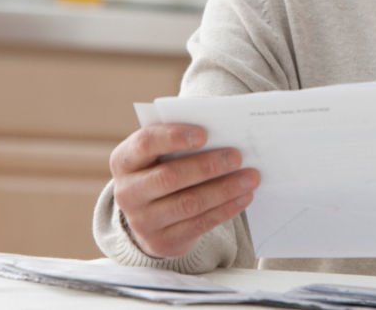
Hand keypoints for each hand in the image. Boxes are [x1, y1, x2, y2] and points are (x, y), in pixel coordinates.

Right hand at [110, 123, 259, 258]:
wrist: (148, 215)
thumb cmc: (161, 169)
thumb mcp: (160, 154)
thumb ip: (180, 142)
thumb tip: (224, 133)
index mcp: (124, 161)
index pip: (145, 144)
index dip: (174, 137)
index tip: (205, 134)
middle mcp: (127, 193)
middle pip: (169, 177)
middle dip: (208, 166)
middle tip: (238, 156)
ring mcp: (142, 221)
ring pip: (188, 203)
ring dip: (225, 189)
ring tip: (251, 177)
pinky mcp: (162, 242)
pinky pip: (199, 224)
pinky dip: (226, 209)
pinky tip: (244, 197)